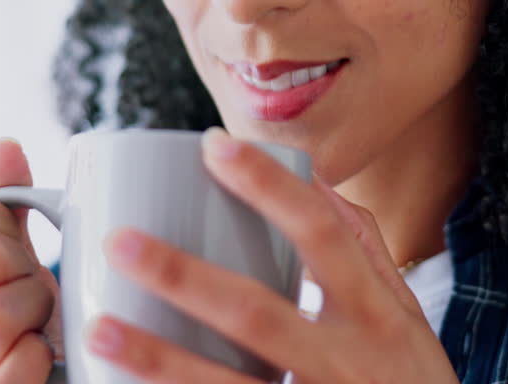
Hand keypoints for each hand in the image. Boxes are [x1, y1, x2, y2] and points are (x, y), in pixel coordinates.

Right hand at [0, 139, 62, 382]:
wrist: (49, 380)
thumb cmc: (26, 321)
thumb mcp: (13, 257)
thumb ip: (3, 204)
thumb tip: (6, 146)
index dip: (1, 221)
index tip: (12, 251)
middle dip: (25, 267)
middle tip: (30, 292)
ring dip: (37, 311)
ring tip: (36, 324)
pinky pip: (20, 364)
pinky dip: (43, 356)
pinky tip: (41, 360)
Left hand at [83, 128, 459, 383]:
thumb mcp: (407, 321)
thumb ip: (365, 254)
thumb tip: (316, 182)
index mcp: (378, 316)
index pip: (325, 235)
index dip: (270, 188)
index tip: (213, 145)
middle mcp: (349, 364)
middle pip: (259, 314)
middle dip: (185, 277)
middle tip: (120, 240)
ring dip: (160, 359)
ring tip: (100, 327)